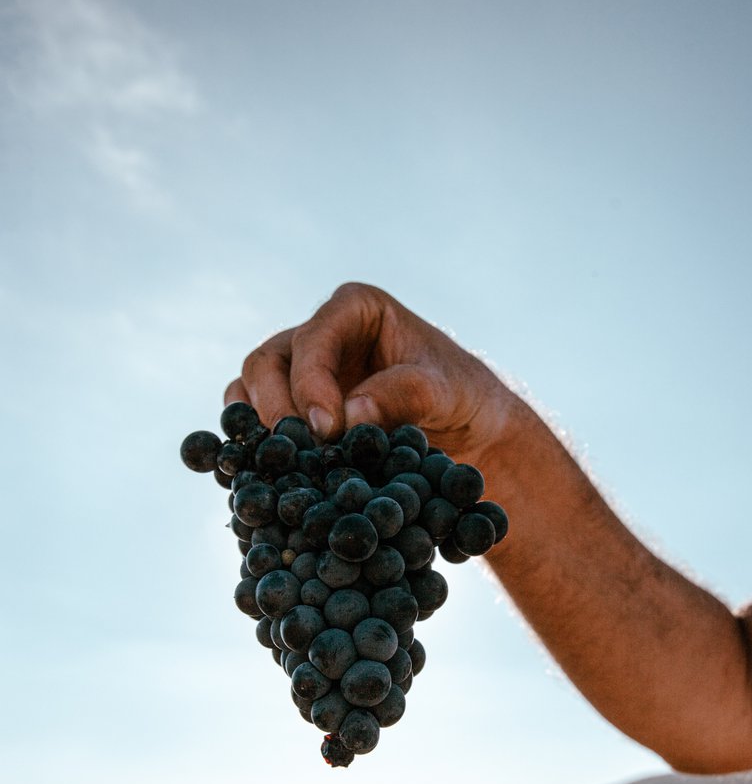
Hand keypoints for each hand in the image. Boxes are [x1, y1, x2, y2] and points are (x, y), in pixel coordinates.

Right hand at [224, 282, 513, 463]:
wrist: (469, 431)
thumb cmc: (462, 396)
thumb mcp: (446, 390)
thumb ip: (404, 395)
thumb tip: (351, 415)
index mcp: (355, 309)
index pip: (314, 338)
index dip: (310, 382)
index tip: (328, 428)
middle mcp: (318, 335)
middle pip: (267, 362)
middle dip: (276, 408)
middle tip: (301, 452)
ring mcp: (300, 373)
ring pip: (250, 390)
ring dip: (257, 428)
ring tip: (283, 464)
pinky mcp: (294, 412)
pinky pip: (253, 422)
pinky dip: (255, 446)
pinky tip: (269, 474)